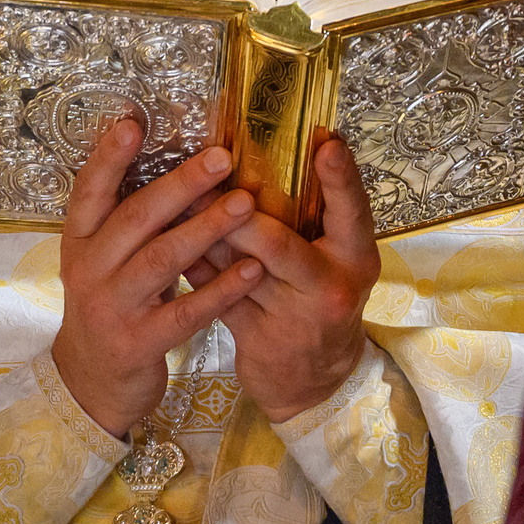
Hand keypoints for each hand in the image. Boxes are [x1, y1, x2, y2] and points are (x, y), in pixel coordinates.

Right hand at [51, 118, 265, 439]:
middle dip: (181, 185)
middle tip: (223, 157)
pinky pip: (186, 311)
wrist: (91, 384)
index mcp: (79, 242)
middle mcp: (88, 270)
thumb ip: (127, 222)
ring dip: (207, 229)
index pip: (88, 191)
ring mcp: (112, 308)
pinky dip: (221, 288)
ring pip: (162, 259)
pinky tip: (253, 269)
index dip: (109, 157)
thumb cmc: (109, 306)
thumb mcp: (102, 262)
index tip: (133, 122)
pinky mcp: (139, 343)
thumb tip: (174, 165)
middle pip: (135, 218)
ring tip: (246, 204)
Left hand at [195, 132, 378, 423]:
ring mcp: (292, 317)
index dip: (340, 178)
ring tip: (173, 197)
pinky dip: (193, 263)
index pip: (353, 211)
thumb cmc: (323, 296)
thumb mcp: (339, 258)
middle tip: (203, 174)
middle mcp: (329, 287)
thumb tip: (299, 142)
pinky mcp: (257, 338)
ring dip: (201, 231)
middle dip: (235, 210)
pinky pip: (215, 292)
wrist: (313, 380)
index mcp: (357, 258)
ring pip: (237, 267)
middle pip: (277, 243)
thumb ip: (323, 214)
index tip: (326, 143)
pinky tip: (166, 240)